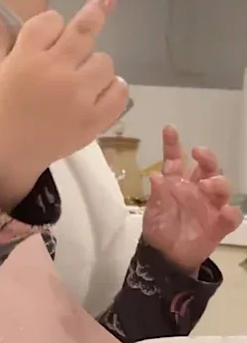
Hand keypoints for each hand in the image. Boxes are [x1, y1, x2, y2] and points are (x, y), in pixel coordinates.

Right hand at [0, 0, 128, 209]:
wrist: (8, 152)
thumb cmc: (3, 108)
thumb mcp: (7, 69)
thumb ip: (32, 47)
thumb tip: (63, 26)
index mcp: (26, 57)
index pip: (51, 19)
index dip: (54, 24)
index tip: (53, 33)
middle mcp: (54, 71)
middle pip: (84, 29)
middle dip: (95, 12)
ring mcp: (78, 95)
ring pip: (104, 60)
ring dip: (94, 65)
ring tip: (81, 80)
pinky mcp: (95, 119)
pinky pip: (119, 89)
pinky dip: (112, 88)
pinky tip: (98, 93)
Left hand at [143, 125, 242, 273]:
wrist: (166, 256)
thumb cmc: (159, 228)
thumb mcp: (153, 212)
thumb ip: (157, 196)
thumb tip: (156, 177)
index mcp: (175, 182)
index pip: (175, 159)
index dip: (173, 144)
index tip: (170, 128)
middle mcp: (195, 189)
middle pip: (207, 168)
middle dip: (207, 157)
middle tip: (199, 153)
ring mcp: (209, 206)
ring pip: (222, 187)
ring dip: (217, 182)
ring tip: (206, 185)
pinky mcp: (219, 225)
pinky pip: (230, 216)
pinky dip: (230, 213)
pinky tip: (225, 212)